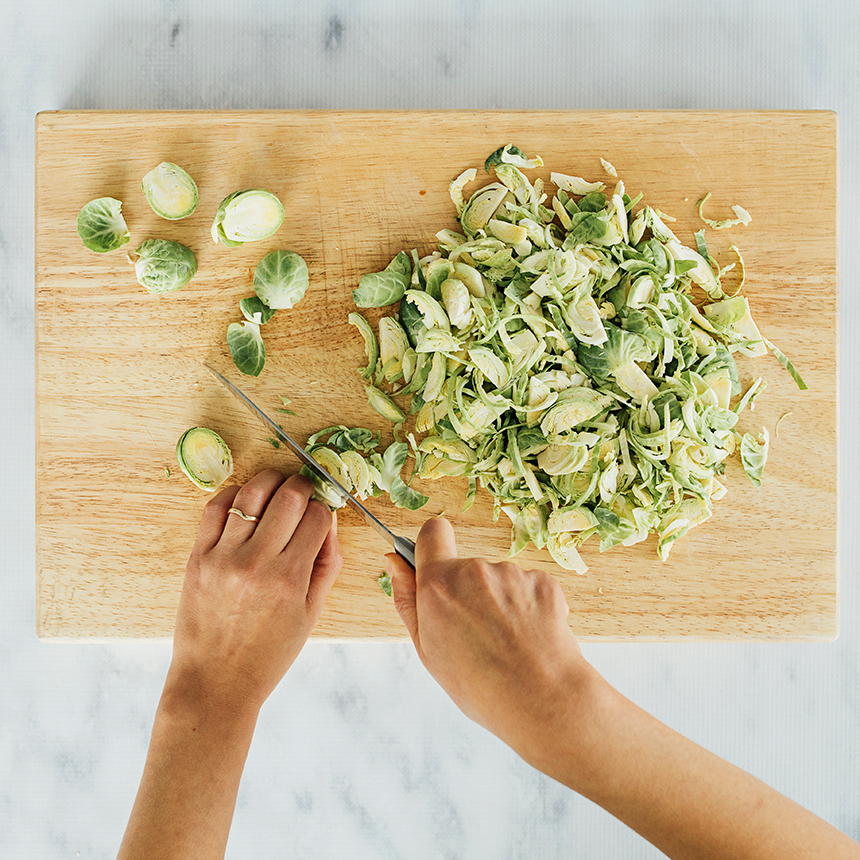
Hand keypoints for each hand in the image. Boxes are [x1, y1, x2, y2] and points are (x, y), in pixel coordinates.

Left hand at [169, 470, 342, 714]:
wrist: (216, 683)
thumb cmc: (268, 654)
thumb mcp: (311, 614)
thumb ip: (326, 564)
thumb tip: (330, 521)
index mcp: (290, 579)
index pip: (318, 518)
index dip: (326, 509)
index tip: (323, 513)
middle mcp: (257, 563)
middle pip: (289, 496)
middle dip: (304, 486)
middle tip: (305, 491)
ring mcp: (223, 557)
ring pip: (252, 492)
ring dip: (271, 481)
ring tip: (278, 486)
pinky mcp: (198, 557)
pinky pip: (216, 507)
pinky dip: (235, 494)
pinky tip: (247, 500)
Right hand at [385, 517, 593, 768]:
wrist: (542, 701)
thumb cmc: (480, 685)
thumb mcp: (426, 649)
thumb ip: (407, 599)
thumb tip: (393, 561)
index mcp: (439, 584)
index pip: (432, 533)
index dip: (432, 546)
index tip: (435, 566)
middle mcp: (475, 571)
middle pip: (466, 567)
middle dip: (468, 592)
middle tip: (477, 634)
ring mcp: (513, 575)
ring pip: (499, 580)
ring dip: (500, 603)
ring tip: (507, 643)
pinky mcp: (544, 583)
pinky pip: (529, 587)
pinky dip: (529, 608)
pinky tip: (530, 638)